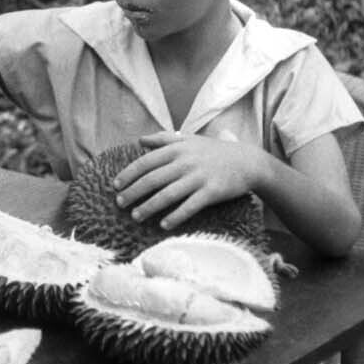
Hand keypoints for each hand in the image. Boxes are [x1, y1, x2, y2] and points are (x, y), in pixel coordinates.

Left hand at [113, 132, 259, 230]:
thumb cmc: (214, 151)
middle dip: (133, 192)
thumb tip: (140, 140)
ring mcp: (198, 177)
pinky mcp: (211, 192)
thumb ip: (164, 138)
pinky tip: (163, 225)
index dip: (128, 174)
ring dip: (149, 207)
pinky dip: (175, 216)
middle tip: (119, 204)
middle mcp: (185, 162)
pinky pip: (189, 207)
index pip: (145, 162)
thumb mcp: (189, 139)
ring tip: (135, 216)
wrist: (248, 161)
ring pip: (167, 194)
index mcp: (177, 148)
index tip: (115, 185)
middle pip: (152, 179)